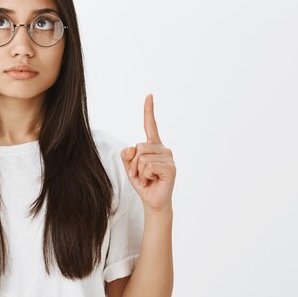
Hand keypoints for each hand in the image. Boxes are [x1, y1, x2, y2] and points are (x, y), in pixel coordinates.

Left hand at [121, 94, 175, 213]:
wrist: (152, 201)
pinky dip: (144, 176)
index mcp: (153, 146)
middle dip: (132, 163)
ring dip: (138, 171)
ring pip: (142, 157)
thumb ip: (127, 156)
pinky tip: (152, 180)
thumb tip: (131, 148)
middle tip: (139, 175)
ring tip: (146, 178)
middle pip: (138, 146)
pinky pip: (148, 166)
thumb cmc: (143, 183)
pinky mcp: (170, 167)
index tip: (149, 95)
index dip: (149, 110)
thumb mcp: (130, 167)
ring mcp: (168, 157)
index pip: (150, 125)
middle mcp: (163, 149)